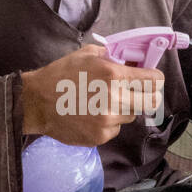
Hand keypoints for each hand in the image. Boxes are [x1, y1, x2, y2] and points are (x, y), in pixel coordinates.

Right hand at [21, 45, 164, 145]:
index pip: (154, 80)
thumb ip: (113, 55)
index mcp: (114, 75)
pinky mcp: (101, 136)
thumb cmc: (60, 75)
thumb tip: (133, 61)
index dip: (155, 78)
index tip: (151, 79)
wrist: (36, 102)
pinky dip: (109, 123)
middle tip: (136, 93)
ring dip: (124, 109)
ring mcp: (108, 121)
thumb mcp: (87, 55)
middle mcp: (115, 99)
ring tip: (102, 103)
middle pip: (152, 102)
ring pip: (131, 115)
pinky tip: (91, 115)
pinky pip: (116, 129)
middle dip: (147, 95)